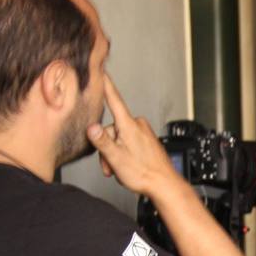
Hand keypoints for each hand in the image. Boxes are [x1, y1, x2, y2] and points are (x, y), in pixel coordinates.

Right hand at [87, 75, 182, 196]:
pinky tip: (127, 166)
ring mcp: (143, 133)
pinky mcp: (146, 141)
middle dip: (107, 147)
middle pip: (111, 129)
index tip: (101, 71)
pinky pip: (128, 143)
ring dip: (114, 154)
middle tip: (110, 165)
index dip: (105, 85)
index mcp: (129, 125)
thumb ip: (102, 141)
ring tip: (119, 169)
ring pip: (118, 138)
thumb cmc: (144, 173)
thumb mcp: (116, 158)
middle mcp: (137, 125)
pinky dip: (123, 154)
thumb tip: (92, 127)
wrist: (164, 184)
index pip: (113, 99)